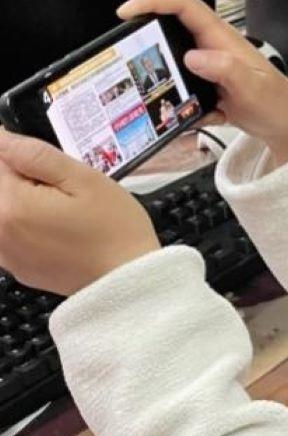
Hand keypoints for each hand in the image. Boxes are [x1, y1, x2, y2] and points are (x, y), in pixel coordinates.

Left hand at [0, 131, 158, 294]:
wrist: (126, 281)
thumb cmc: (114, 229)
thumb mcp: (83, 179)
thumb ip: (35, 155)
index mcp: (12, 205)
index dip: (25, 156)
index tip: (53, 168)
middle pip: (1, 187)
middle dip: (25, 180)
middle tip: (64, 190)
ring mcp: (6, 254)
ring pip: (5, 210)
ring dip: (27, 201)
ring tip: (65, 211)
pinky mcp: (17, 268)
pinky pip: (10, 234)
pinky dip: (28, 224)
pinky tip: (60, 229)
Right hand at [117, 0, 287, 165]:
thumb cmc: (279, 103)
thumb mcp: (254, 87)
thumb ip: (226, 69)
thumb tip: (194, 57)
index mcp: (222, 38)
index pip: (183, 4)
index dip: (153, 0)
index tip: (128, 11)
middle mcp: (212, 47)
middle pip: (170, 27)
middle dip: (149, 41)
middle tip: (135, 61)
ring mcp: (209, 66)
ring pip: (172, 61)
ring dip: (167, 81)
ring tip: (173, 99)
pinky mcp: (207, 85)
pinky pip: (182, 88)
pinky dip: (185, 104)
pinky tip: (203, 115)